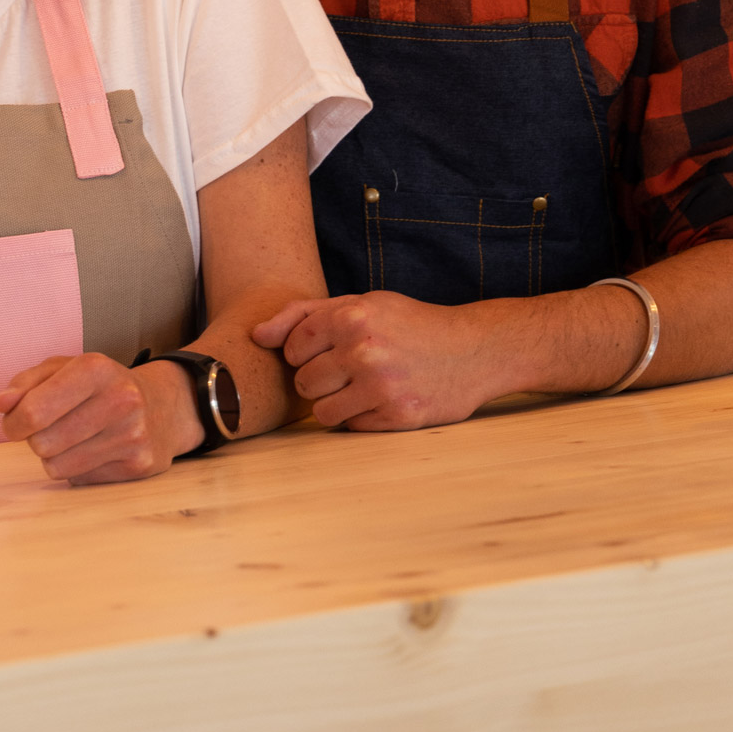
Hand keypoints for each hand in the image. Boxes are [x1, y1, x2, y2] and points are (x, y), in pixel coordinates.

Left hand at [0, 354, 203, 484]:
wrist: (163, 406)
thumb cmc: (101, 385)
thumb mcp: (64, 369)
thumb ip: (25, 383)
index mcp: (94, 369)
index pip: (33, 412)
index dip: (13, 423)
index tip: (15, 423)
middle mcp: (119, 400)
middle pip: (41, 443)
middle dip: (36, 439)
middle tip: (51, 428)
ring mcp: (132, 435)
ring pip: (57, 467)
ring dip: (55, 457)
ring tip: (73, 438)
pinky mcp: (139, 465)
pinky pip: (80, 480)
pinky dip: (78, 469)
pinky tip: (95, 450)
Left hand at [254, 293, 504, 431]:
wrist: (476, 350)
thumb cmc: (411, 324)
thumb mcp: (362, 303)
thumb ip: (303, 314)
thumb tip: (256, 335)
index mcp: (352, 317)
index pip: (292, 347)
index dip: (304, 352)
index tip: (327, 350)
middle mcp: (364, 351)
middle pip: (303, 382)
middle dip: (318, 379)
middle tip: (346, 370)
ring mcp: (381, 386)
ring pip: (322, 412)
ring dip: (335, 404)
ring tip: (359, 388)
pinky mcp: (398, 416)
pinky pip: (351, 428)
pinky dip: (360, 418)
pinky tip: (381, 400)